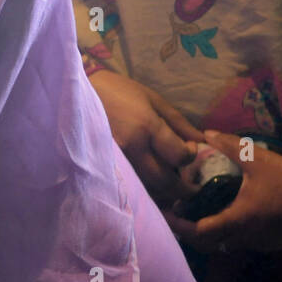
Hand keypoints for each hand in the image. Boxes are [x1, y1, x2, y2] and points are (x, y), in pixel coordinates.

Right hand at [90, 69, 202, 204]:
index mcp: (146, 126)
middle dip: (184, 188)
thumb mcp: (152, 99)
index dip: (191, 155)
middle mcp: (132, 147)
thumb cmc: (118, 90)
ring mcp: (116, 159)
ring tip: (174, 187)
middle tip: (193, 188)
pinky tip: (151, 184)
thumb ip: (178, 122)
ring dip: (164, 191)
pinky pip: (132, 184)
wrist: (78, 91)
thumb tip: (202, 140)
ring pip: (147, 188)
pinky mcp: (105, 164)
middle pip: (165, 181)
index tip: (190, 147)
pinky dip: (145, 188)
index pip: (179, 156)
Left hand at [165, 130, 281, 253]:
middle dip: (188, 229)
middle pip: (207, 242)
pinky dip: (225, 232)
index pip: (199, 232)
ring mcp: (259, 242)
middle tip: (174, 212)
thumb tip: (205, 133)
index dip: (179, 224)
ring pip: (224, 243)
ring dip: (206, 232)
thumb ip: (230, 146)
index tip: (165, 212)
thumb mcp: (259, 159)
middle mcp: (246, 236)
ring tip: (193, 212)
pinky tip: (222, 213)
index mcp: (238, 219)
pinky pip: (239, 242)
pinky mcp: (270, 242)